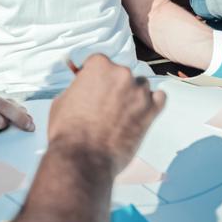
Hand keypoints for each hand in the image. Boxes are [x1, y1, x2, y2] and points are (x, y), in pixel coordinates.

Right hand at [49, 54, 165, 177]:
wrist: (82, 158)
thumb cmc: (67, 131)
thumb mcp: (62, 100)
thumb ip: (77, 87)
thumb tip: (81, 88)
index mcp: (99, 66)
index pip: (100, 63)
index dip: (96, 78)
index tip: (94, 88)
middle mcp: (121, 73)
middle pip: (121, 74)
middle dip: (114, 88)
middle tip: (105, 107)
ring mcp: (138, 91)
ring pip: (141, 86)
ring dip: (133, 96)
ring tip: (122, 114)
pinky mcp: (150, 111)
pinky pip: (160, 98)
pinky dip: (153, 103)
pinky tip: (143, 112)